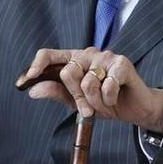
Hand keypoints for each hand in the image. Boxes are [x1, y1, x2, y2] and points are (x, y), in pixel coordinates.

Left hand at [16, 46, 162, 131]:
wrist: (134, 109)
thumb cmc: (105, 102)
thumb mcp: (76, 101)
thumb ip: (56, 93)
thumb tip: (32, 90)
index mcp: (75, 60)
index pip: (49, 54)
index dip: (37, 65)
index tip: (28, 80)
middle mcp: (89, 54)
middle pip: (68, 72)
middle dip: (77, 96)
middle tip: (88, 106)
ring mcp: (106, 57)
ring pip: (87, 82)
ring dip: (95, 101)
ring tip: (105, 102)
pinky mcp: (122, 64)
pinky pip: (106, 86)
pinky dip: (108, 99)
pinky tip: (115, 98)